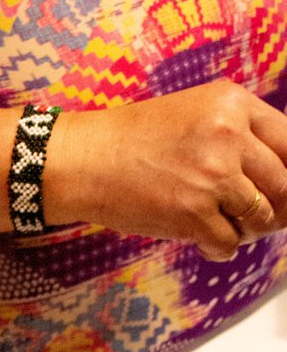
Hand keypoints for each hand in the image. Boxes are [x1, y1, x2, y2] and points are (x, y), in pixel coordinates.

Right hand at [47, 80, 286, 260]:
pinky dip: (219, 247)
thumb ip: (237, 132)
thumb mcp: (194, 112)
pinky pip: (229, 242)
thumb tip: (280, 176)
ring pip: (261, 217)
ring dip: (246, 229)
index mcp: (233, 104)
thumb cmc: (132, 139)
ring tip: (223, 226)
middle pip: (283, 184)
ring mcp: (213, 176)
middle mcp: (230, 136)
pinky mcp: (194, 213)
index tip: (280, 191)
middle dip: (273, 207)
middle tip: (255, 216)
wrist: (84, 160)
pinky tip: (202, 239)